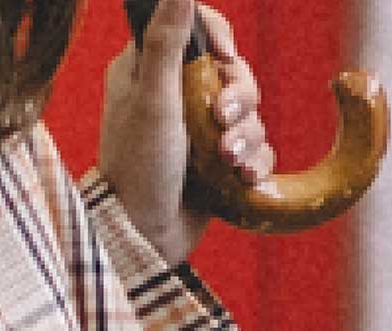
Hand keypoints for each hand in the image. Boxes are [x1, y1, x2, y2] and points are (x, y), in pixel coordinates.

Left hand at [97, 0, 275, 266]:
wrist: (142, 242)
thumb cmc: (138, 171)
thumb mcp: (153, 100)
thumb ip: (166, 41)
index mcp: (146, 70)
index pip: (194, 27)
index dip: (218, 36)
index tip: (224, 56)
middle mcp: (172, 95)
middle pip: (231, 69)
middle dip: (237, 95)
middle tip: (221, 119)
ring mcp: (196, 131)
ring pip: (247, 111)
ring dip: (245, 134)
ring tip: (226, 160)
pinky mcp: (216, 163)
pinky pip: (253, 147)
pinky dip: (252, 161)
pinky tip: (240, 178)